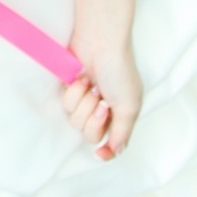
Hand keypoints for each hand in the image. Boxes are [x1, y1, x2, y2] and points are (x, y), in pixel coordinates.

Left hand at [61, 33, 141, 161]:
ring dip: (84, 103)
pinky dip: (75, 93)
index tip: (100, 154)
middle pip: (90, 135)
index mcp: (121, 115)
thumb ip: (122, 132)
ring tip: (93, 87)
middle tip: (101, 101)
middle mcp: (103, 110)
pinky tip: (82, 79)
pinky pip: (66, 105)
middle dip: (94, 119)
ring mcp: (86, 101)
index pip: (112, 143)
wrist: (100, 43)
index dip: (106, 152)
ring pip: (76, 121)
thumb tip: (117, 151)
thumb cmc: (119, 71)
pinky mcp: (72, 91)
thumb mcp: (129, 106)